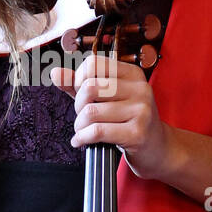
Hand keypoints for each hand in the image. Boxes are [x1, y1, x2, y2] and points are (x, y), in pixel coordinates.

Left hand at [49, 51, 173, 180]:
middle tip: (83, 116)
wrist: (157, 148)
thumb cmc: (128, 121)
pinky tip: (81, 141)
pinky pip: (97, 132)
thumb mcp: (106, 98)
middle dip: (78, 105)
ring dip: (79, 125)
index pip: (94, 63)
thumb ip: (80, 85)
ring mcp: (141, 111)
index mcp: (133, 74)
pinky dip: (82, 138)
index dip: (79, 79)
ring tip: (83, 131)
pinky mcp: (137, 133)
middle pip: (90, 87)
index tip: (82, 95)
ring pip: (91, 112)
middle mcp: (140, 88)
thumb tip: (55, 73)